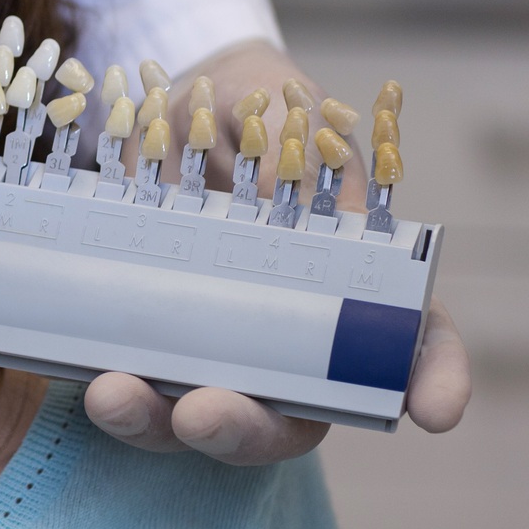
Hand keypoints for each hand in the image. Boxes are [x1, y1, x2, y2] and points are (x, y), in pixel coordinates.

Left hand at [83, 40, 471, 462]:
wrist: (160, 100)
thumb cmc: (245, 103)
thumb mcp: (268, 102)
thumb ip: (284, 142)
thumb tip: (284, 197)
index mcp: (352, 277)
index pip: (413, 340)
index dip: (434, 378)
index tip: (435, 410)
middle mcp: (290, 332)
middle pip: (292, 414)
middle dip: (247, 429)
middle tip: (203, 414)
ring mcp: (215, 345)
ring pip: (203, 416)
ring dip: (159, 424)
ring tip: (114, 395)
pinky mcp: (146, 340)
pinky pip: (134, 389)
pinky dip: (116, 397)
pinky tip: (93, 382)